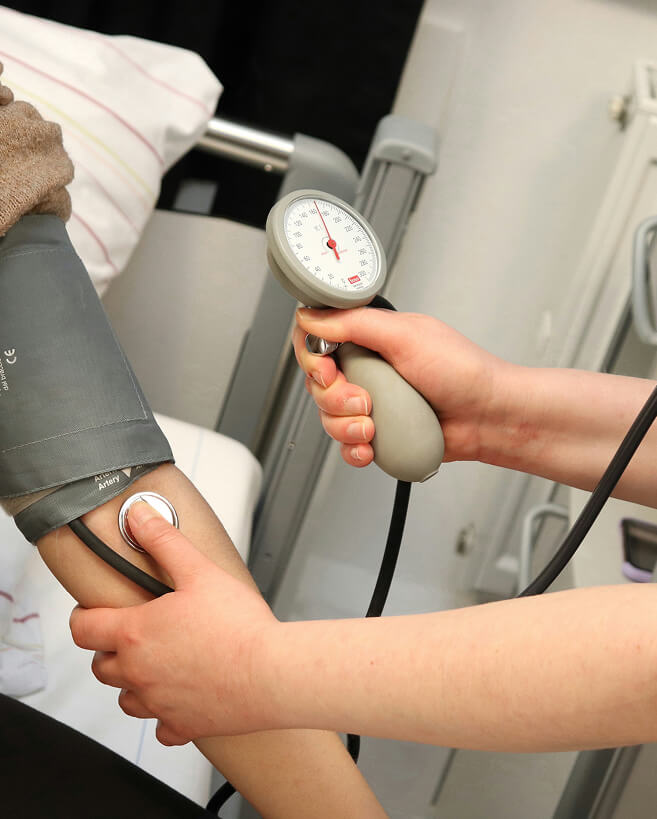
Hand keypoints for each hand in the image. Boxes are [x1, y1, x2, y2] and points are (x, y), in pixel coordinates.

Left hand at [69, 502, 278, 745]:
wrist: (272, 672)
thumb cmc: (239, 625)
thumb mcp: (199, 570)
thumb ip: (164, 541)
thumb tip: (138, 516)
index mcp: (136, 633)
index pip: (83, 629)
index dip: (83, 616)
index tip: (93, 612)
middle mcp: (139, 673)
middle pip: (101, 666)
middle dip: (109, 649)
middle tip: (132, 633)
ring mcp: (159, 704)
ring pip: (126, 699)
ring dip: (133, 683)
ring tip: (156, 664)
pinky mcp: (183, 725)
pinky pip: (161, 728)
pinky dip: (164, 715)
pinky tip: (180, 698)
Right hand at [294, 307, 505, 466]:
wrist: (488, 417)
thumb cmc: (462, 372)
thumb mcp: (406, 336)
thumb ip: (355, 323)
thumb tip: (311, 317)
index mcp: (370, 338)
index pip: (317, 341)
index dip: (313, 359)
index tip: (329, 371)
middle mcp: (367, 368)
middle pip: (318, 384)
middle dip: (335, 398)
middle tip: (364, 400)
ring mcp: (372, 402)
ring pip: (328, 417)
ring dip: (345, 426)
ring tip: (374, 426)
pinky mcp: (379, 432)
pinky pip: (346, 444)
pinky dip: (354, 449)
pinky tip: (372, 446)